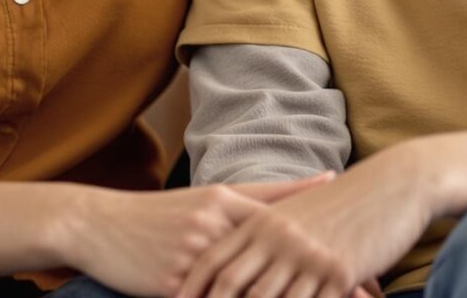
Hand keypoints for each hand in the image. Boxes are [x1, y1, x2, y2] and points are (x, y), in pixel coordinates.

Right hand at [65, 175, 336, 296]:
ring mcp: (195, 258)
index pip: (291, 227)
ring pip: (252, 291)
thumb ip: (267, 194)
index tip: (368, 268)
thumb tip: (324, 178)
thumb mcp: (212, 197)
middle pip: (280, 261)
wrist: (98, 225)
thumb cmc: (161, 214)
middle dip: (324, 285)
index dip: (329, 250)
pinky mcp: (174, 284)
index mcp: (228, 203)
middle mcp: (217, 227)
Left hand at [175, 150, 432, 297]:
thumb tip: (239, 254)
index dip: (192, 287)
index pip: (214, 260)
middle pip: (234, 285)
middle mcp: (278, 237)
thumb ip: (265, 231)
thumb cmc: (345, 201)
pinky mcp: (338, 271)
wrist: (394, 184)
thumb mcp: (296, 211)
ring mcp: (307, 255)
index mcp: (262, 221)